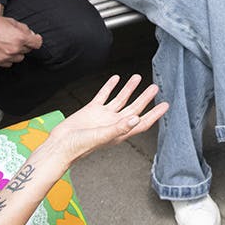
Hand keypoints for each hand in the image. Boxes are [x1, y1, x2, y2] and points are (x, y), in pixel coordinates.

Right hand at [0, 1, 41, 66]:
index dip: (36, 40)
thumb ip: (24, 29)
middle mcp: (16, 48)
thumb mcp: (12, 21)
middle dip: (25, 45)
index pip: (37, 43)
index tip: (35, 39)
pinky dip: (9, 58)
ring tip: (10, 45)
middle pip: (28, 50)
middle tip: (17, 39)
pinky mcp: (0, 61)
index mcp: (21, 38)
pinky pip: (10, 63)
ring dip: (18, 52)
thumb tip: (31, 34)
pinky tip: (4, 51)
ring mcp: (7, 56)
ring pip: (20, 58)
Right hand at [47, 74, 167, 162]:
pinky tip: (116, 79)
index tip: (165, 105)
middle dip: (145, 98)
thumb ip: (119, 127)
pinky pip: (104, 95)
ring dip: (129, 89)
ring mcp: (103, 116)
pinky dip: (110, 87)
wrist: (59, 145)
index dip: (155, 114)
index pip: (142, 122)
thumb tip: (136, 118)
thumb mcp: (102, 136)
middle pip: (134, 108)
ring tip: (137, 77)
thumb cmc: (79, 146)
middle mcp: (113, 123)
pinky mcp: (91, 110)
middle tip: (155, 87)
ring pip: (120, 99)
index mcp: (119, 132)